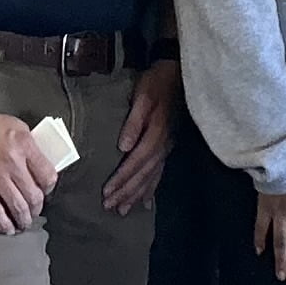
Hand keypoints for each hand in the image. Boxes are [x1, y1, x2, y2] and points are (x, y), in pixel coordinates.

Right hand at [0, 100, 58, 233]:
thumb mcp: (16, 125)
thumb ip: (29, 146)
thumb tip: (39, 165)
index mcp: (25, 145)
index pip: (48, 175)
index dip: (49, 188)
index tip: (46, 191)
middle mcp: (13, 162)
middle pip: (34, 194)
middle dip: (37, 208)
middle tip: (36, 212)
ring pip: (17, 205)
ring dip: (23, 219)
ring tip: (24, 224)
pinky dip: (3, 222)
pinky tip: (8, 228)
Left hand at [104, 60, 177, 213]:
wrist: (178, 74)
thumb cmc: (157, 82)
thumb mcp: (143, 96)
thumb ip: (134, 121)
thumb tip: (123, 146)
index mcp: (156, 134)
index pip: (136, 162)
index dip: (122, 179)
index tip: (107, 193)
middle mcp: (163, 145)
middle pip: (143, 174)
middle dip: (126, 192)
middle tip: (110, 208)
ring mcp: (167, 147)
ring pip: (151, 177)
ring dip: (137, 195)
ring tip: (124, 210)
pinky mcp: (168, 146)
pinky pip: (159, 172)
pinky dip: (152, 188)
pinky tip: (146, 201)